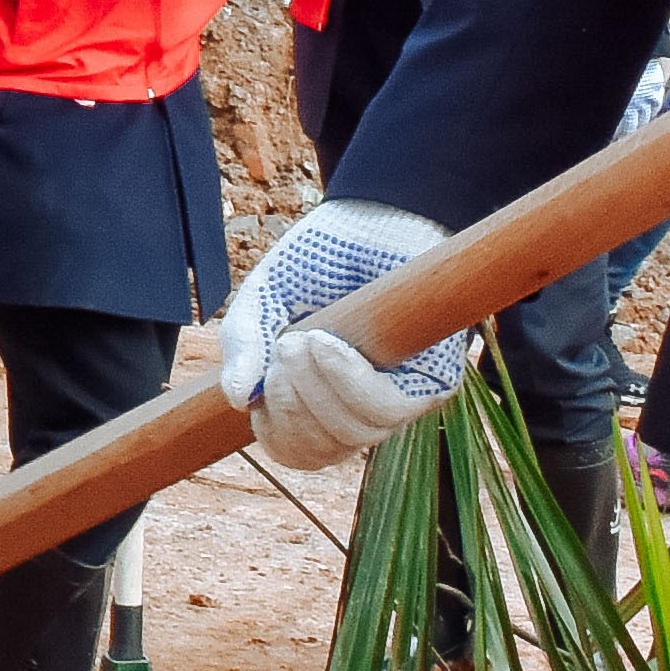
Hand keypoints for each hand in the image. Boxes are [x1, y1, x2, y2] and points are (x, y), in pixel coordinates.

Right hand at [219, 195, 463, 467]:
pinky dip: (347, 380)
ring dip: (315, 390)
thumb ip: (243, 347)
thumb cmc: (317, 262)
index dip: (275, 430)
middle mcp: (362, 407)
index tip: (262, 385)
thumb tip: (237, 401)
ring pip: (354, 434)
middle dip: (289, 407)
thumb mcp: (261, 303)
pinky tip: (325, 344)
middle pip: (322, 451)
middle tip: (281, 349)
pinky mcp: (433, 381)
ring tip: (300, 339)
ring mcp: (398, 396)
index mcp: (320, 400)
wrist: (371, 219)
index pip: (299, 450)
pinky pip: (386, 409)